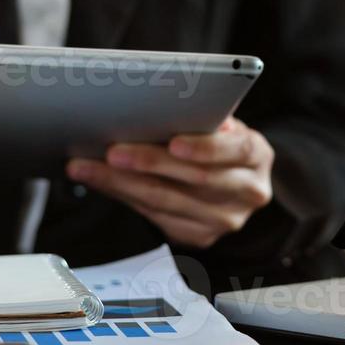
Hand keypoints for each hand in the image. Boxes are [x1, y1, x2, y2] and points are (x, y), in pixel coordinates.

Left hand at [66, 118, 273, 249]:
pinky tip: (100, 182)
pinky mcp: (199, 236)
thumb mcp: (222, 124)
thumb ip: (204, 118)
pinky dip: (123, 197)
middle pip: (194, 180)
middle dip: (148, 163)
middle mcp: (248, 192)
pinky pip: (155, 216)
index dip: (205, 147)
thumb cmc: (220, 142)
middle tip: (111, 151)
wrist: (235, 180)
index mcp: (257, 156)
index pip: (236, 150)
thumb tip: (165, 107)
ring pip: (167, 202)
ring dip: (122, 183)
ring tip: (88, 167)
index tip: (173, 142)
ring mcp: (225, 220)